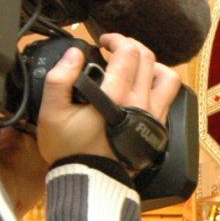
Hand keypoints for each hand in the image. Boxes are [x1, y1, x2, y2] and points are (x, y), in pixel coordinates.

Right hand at [36, 33, 182, 167]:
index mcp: (114, 96)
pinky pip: (168, 99)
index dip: (116, 39)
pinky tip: (142, 89)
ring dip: (152, 65)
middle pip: (148, 59)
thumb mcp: (51, 113)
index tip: (104, 42)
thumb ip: (60, 78)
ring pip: (167, 78)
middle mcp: (139, 103)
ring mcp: (152, 117)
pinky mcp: (156, 129)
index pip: (128, 52)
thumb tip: (74, 54)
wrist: (89, 181)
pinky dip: (158, 86)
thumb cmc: (69, 149)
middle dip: (131, 46)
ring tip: (136, 67)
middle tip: (116, 49)